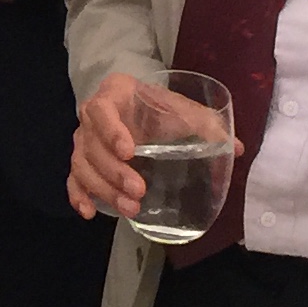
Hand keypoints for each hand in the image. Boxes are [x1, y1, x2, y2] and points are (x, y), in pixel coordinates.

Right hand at [69, 71, 244, 221]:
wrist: (139, 105)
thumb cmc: (160, 106)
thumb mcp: (183, 109)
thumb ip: (206, 125)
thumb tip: (235, 149)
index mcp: (113, 94)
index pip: (102, 111)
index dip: (111, 132)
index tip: (129, 152)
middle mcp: (90, 116)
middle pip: (91, 145)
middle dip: (114, 172)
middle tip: (139, 191)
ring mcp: (83, 140)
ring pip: (82, 166)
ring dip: (103, 189)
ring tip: (130, 208)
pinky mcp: (82, 161)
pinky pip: (72, 179)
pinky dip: (77, 196)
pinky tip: (90, 212)